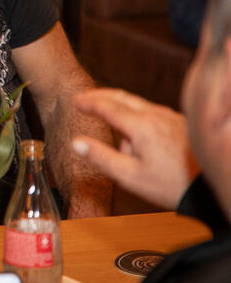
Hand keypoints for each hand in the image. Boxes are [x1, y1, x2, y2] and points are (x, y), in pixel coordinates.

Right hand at [70, 88, 197, 208]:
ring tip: (107, 116)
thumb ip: (101, 157)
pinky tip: (134, 126)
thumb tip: (76, 143)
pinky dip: (136, 111)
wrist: (206, 187)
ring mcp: (170, 116)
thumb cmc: (170, 184)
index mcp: (141, 126)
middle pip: (122, 96)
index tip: (75, 101)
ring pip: (138, 104)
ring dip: (119, 105)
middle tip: (84, 98)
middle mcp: (156, 115)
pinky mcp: (179, 122)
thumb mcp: (129, 176)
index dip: (88, 102)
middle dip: (100, 95)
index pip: (107, 106)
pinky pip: (152, 111)